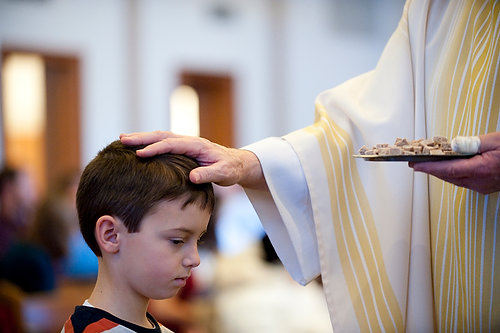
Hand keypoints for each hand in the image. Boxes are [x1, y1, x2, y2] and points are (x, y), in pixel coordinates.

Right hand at [119, 131, 265, 188]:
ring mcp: (185, 143)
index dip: (155, 148)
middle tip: (122, 139)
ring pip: (160, 136)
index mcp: (197, 145)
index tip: (140, 154)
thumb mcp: (223, 174)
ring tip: (123, 139)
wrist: (236, 163)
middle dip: (142, 137)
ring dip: (142, 137)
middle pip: (162, 135)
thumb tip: (192, 177)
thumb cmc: (230, 169)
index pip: (172, 144)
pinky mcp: (182, 148)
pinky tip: (137, 146)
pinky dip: (149, 142)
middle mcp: (189, 140)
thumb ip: (209, 174)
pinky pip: (163, 142)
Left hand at [409, 132, 499, 193]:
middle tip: (415, 162)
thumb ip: (472, 143)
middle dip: (431, 170)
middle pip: (448, 177)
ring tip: (426, 164)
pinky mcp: (486, 187)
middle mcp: (480, 182)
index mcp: (481, 170)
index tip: (414, 165)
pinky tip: (447, 167)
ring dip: (441, 173)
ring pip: (455, 180)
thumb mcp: (494, 141)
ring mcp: (483, 187)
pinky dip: (453, 174)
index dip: (429, 168)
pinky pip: (464, 181)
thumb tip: (453, 145)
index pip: (447, 170)